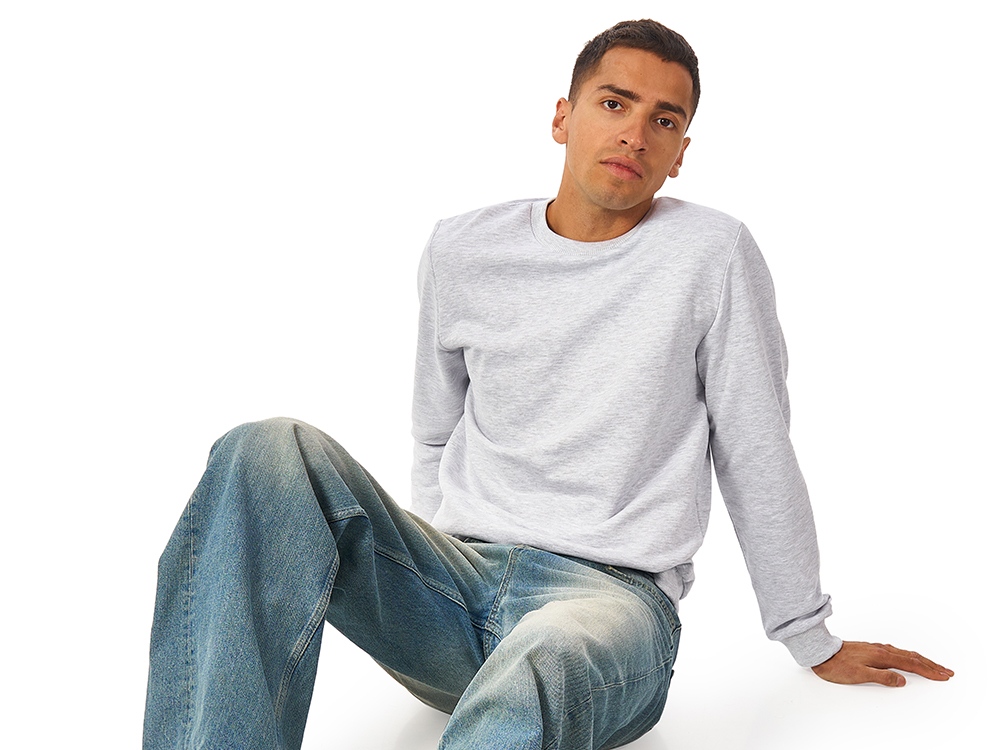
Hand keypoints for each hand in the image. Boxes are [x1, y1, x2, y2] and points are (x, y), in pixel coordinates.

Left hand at [811, 641, 953, 686]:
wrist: (819, 651)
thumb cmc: (836, 665)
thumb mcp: (859, 675)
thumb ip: (882, 677)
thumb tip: (902, 680)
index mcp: (881, 656)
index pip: (911, 664)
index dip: (929, 671)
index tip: (944, 676)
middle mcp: (881, 650)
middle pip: (912, 657)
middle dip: (931, 665)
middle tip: (947, 671)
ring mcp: (876, 648)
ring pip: (905, 654)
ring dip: (921, 660)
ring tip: (933, 665)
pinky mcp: (870, 649)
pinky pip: (896, 652)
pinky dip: (908, 656)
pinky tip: (907, 658)